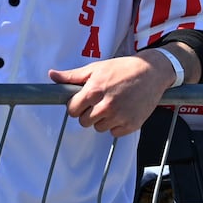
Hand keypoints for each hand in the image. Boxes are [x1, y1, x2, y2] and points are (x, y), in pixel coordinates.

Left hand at [50, 55, 168, 137]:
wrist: (151, 72)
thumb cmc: (122, 69)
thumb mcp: (96, 68)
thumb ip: (72, 76)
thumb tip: (51, 75)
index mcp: (94, 91)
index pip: (72, 110)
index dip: (76, 106)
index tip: (83, 101)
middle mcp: (106, 105)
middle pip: (84, 122)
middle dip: (88, 113)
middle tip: (100, 102)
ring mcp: (119, 116)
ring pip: (99, 128)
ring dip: (103, 119)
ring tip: (113, 104)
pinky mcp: (131, 125)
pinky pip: (114, 133)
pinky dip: (117, 125)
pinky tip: (123, 111)